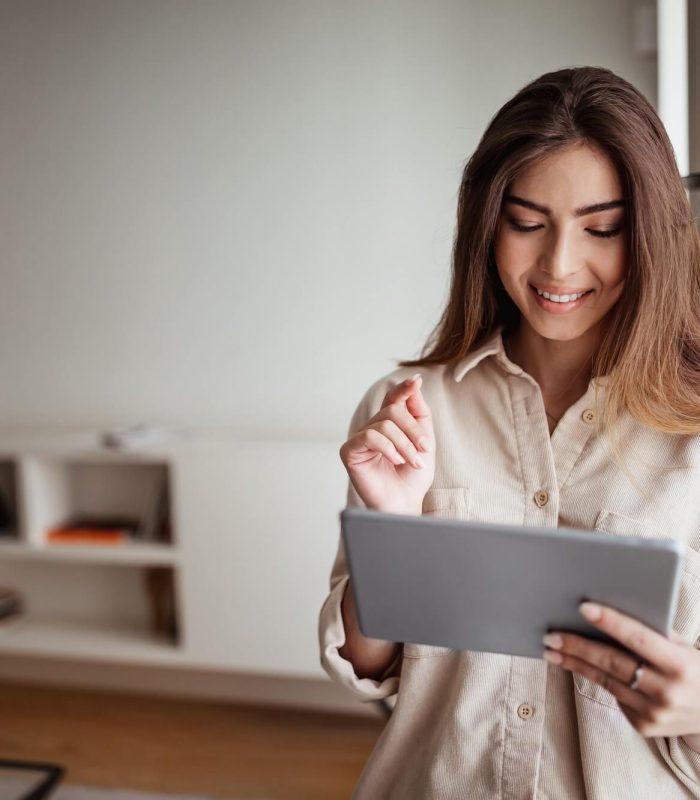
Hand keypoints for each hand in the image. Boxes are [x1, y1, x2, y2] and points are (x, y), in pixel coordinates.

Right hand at [339, 374, 434, 514]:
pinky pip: (369, 437)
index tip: (415, 381)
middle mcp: (372, 427)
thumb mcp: (425, 441)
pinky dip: (388, 448)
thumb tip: (413, 385)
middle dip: (414, 430)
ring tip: (413, 462)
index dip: (403, 388)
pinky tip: (396, 461)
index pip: (393, 398)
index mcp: (389, 423)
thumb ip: (420, 413)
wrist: (404, 503)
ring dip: (405, 445)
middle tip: (426, 449)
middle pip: (393, 411)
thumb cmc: (412, 477)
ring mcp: (359, 438)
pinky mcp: (350, 451)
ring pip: (384, 425)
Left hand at [543, 602, 699, 747]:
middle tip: (551, 635)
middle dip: (578, 647)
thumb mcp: (683, 647)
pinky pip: (614, 696)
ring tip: (552, 649)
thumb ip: (653, 632)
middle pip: (613, 663)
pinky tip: (578, 665)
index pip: (639, 639)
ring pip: (606, 681)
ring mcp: (654, 713)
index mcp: (680, 665)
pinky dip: (598, 678)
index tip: (583, 608)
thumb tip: (609, 611)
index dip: (611, 622)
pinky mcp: (644, 726)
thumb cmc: (693, 668)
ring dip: (575, 663)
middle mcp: (667, 692)